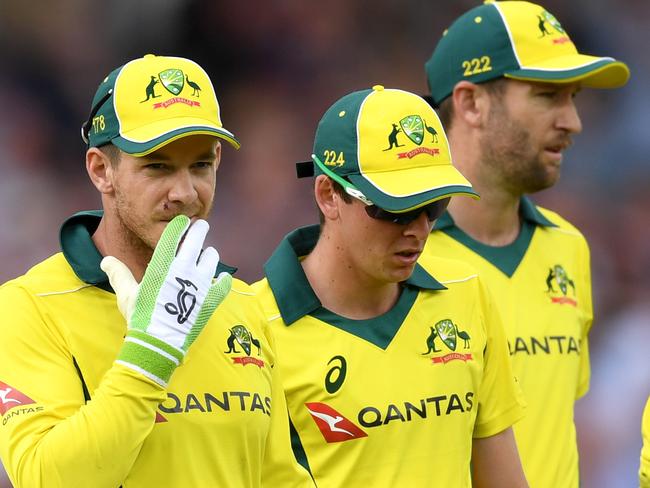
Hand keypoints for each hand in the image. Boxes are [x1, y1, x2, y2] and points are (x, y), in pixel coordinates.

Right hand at [101, 215, 231, 385]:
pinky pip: (223, 284)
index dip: (180, 226)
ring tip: (209, 253)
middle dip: (199, 230)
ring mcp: (199, 285)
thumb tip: (106, 260)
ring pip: (211, 259)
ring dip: (210, 254)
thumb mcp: (126, 294)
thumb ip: (119, 274)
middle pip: (195, 241)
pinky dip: (224, 280)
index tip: (183, 222)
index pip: (173, 236)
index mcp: (161, 266)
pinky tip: (223, 278)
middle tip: (201, 226)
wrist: (158, 343)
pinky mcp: (210, 300)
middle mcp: (183, 270)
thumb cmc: (140, 318)